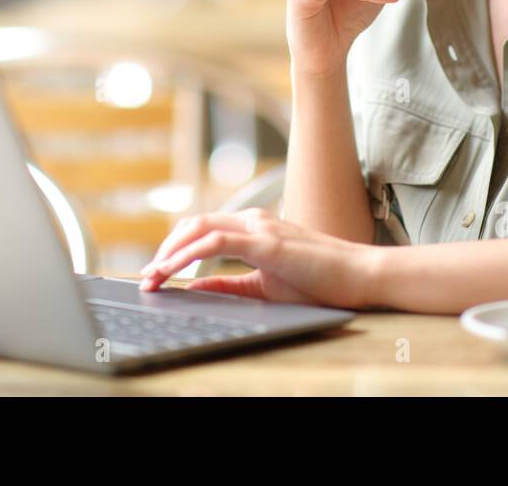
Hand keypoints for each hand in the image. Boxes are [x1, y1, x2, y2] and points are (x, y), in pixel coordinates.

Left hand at [137, 208, 375, 308]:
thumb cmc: (321, 281)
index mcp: (254, 227)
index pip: (203, 230)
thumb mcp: (265, 285)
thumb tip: (194, 287)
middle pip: (194, 224)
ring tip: (152, 275)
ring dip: (170, 252)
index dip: (173, 248)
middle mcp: (253, 220)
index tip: (154, 271)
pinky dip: (188, 256)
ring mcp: (260, 228)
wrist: (360, 276)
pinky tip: (174, 272)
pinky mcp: (267, 243)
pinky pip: (216, 244)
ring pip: (200, 229)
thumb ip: (230, 285)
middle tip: (146, 275)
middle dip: (164, 248)